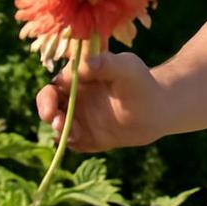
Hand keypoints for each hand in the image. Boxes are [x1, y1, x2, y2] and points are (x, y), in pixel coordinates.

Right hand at [35, 50, 166, 151]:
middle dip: (46, 111)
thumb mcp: (128, 68)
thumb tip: (87, 62)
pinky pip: (73, 142)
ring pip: (59, 124)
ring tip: (73, 133)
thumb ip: (108, 63)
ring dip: (59, 129)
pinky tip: (79, 143)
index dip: (49, 95)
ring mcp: (81, 117)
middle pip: (49, 103)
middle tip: (55, 120)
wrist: (159, 110)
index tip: (54, 105)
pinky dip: (71, 143)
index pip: (57, 84)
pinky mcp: (89, 137)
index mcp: (81, 77)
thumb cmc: (142, 82)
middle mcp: (76, 96)